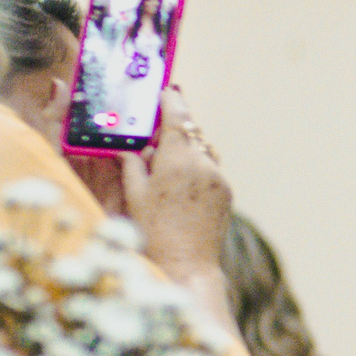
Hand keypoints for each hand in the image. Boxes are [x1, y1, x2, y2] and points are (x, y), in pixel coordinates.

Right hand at [119, 85, 232, 280]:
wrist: (187, 265)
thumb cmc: (154, 232)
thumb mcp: (134, 194)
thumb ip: (132, 163)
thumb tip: (129, 146)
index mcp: (178, 160)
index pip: (177, 117)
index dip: (170, 101)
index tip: (165, 89)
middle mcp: (203, 164)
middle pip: (192, 133)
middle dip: (175, 127)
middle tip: (157, 126)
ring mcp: (219, 179)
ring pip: (203, 150)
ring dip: (186, 148)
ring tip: (166, 158)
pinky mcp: (227, 192)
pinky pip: (211, 169)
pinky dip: (196, 168)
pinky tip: (180, 182)